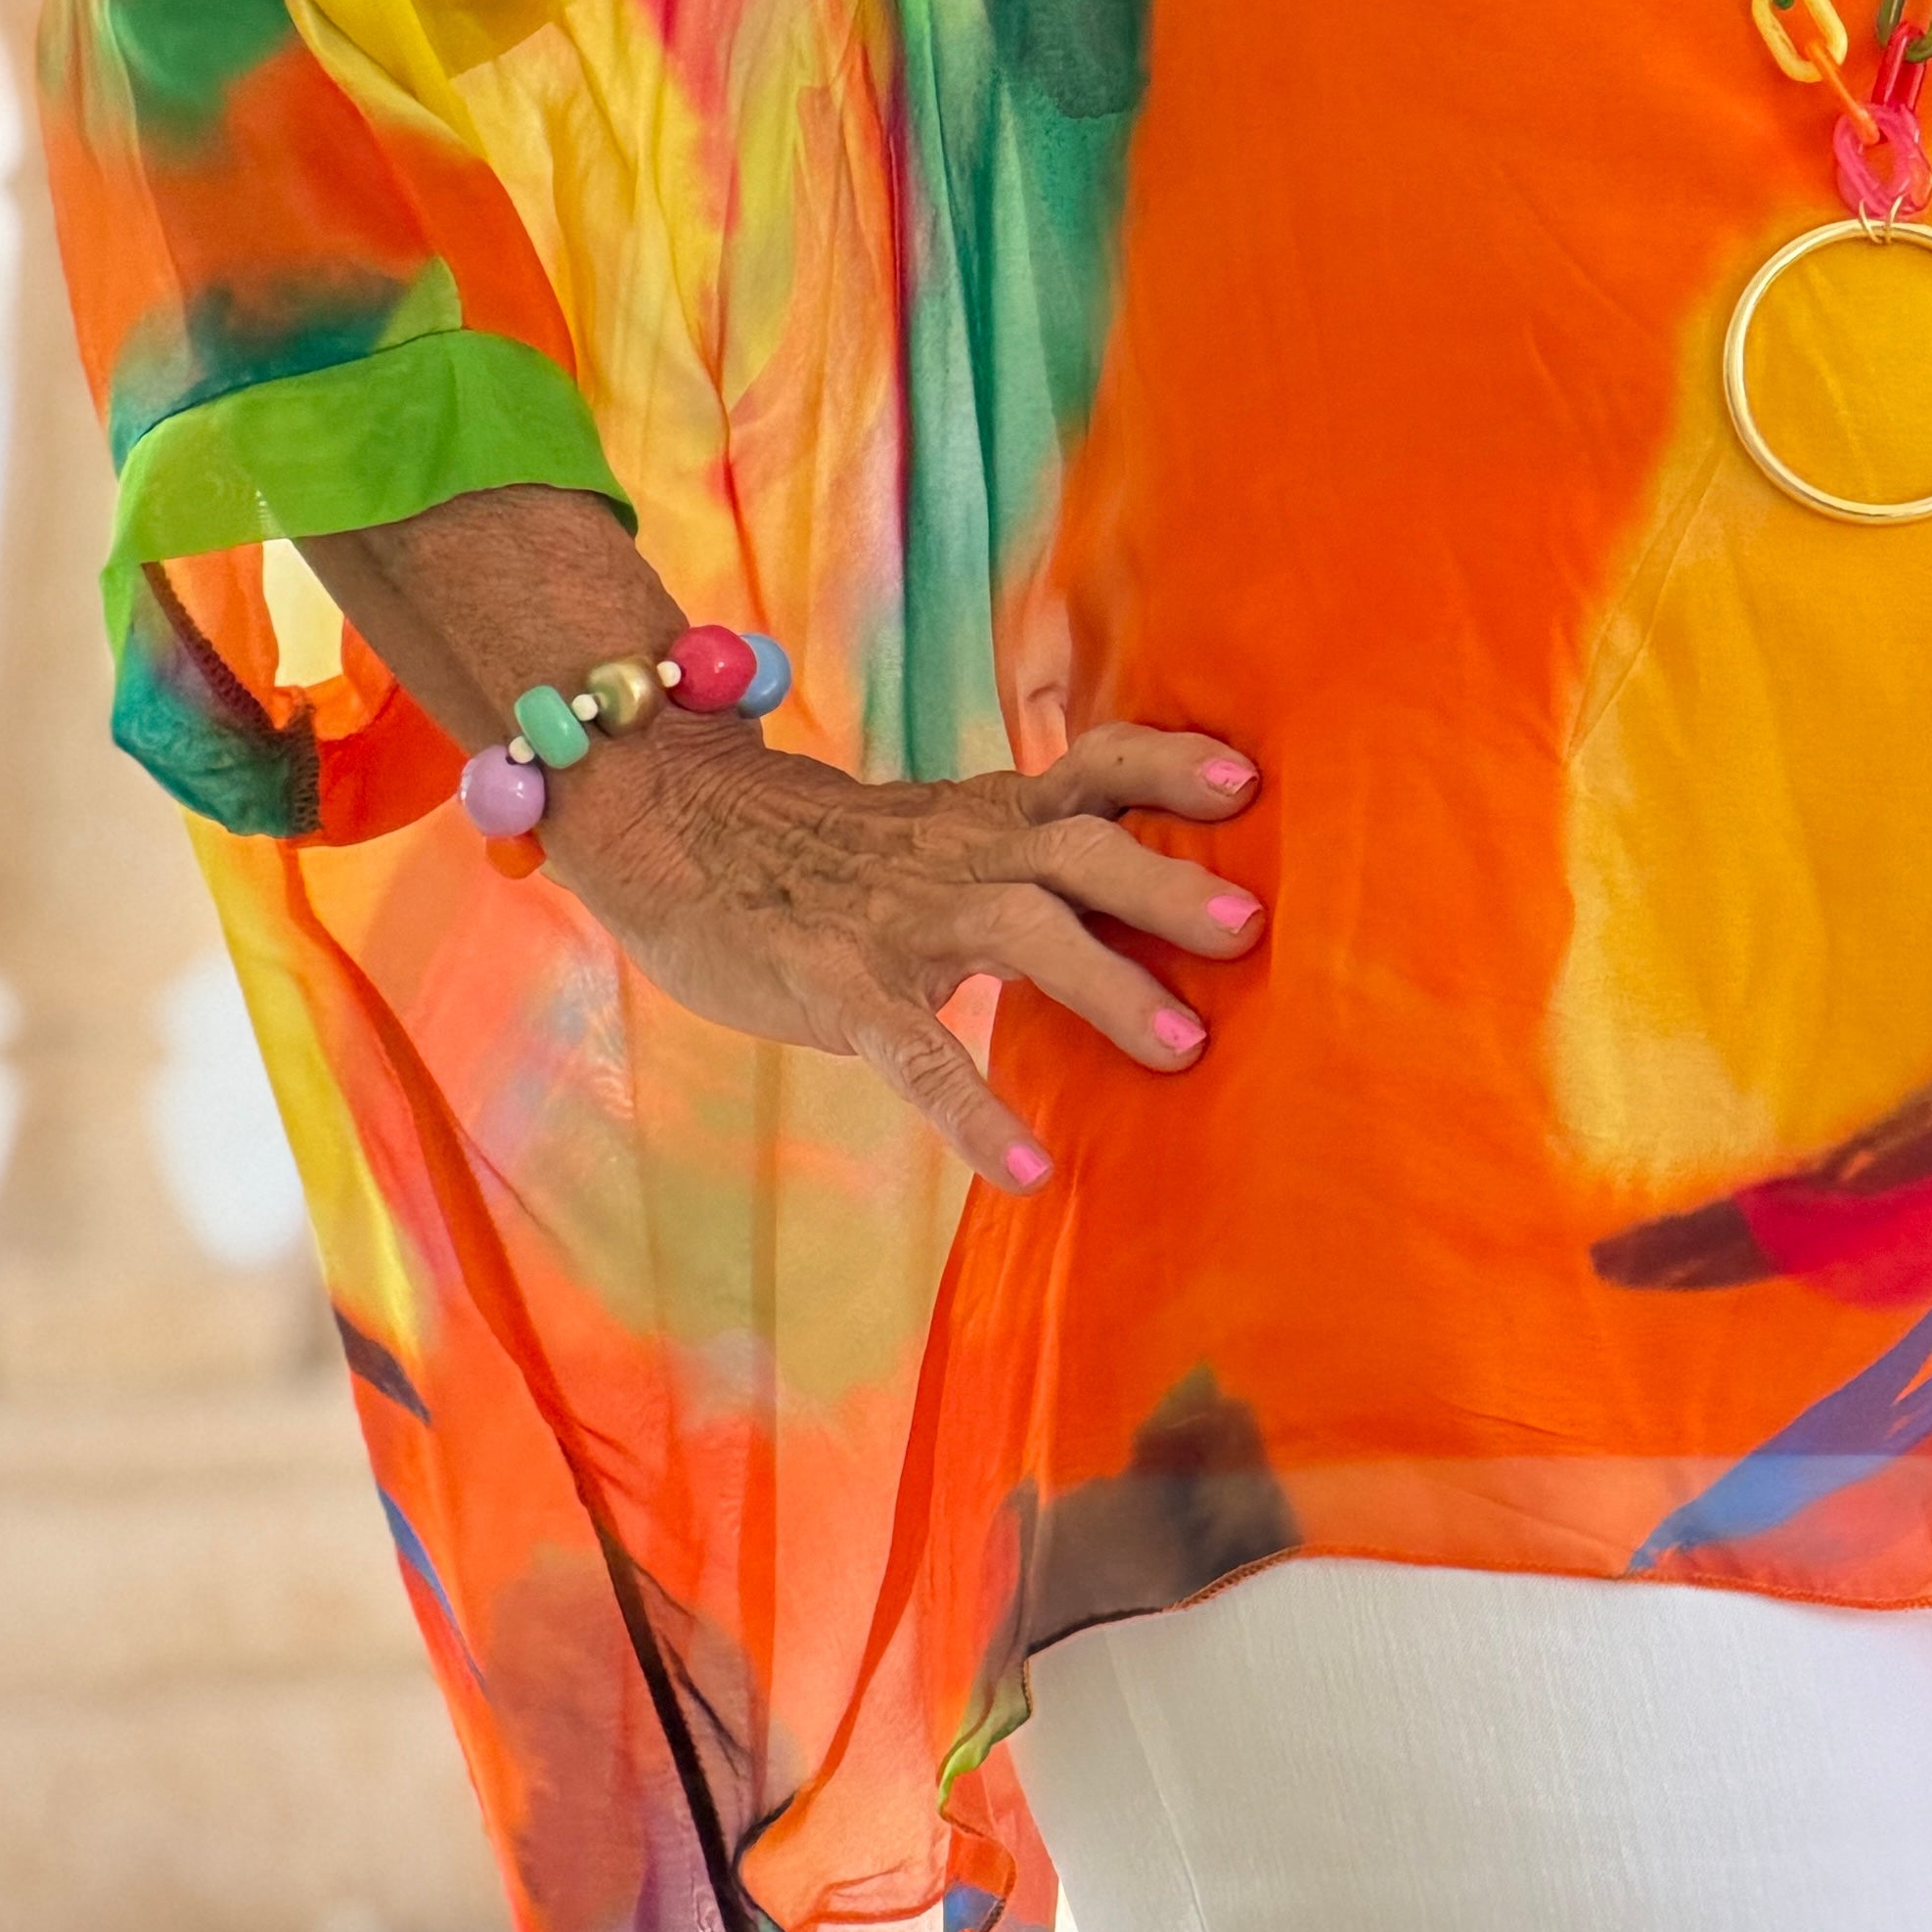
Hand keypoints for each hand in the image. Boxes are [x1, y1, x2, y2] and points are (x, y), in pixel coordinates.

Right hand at [538, 710, 1266, 1193]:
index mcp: (993, 812)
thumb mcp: (944, 829)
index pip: (1093, 764)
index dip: (1168, 765)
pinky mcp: (840, 982)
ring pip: (1019, 930)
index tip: (1248, 781)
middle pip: (1079, 845)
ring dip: (1106, 983)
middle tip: (1254, 927)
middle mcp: (962, 850)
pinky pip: (915, 1049)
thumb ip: (1033, 850)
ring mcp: (901, 915)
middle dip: (1167, 881)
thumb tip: (1157, 893)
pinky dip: (972, 1108)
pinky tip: (1024, 1166)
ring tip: (1185, 1048)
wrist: (678, 827)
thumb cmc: (832, 850)